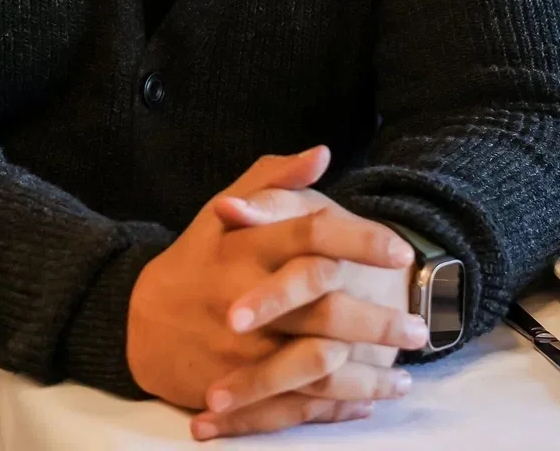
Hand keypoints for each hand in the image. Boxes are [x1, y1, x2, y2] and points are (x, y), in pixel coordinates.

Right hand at [126, 147, 418, 424]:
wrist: (141, 323)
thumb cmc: (194, 260)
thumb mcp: (222, 211)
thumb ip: (273, 181)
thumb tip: (321, 153)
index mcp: (245, 248)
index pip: (310, 236)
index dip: (359, 239)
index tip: (400, 250)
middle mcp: (246, 299)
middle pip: (322, 307)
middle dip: (377, 319)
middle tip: (419, 325)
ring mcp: (243, 351)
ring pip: (318, 364)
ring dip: (369, 370)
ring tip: (407, 369)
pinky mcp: (241, 392)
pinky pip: (301, 405)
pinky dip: (342, 406)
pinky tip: (373, 398)